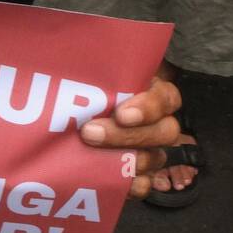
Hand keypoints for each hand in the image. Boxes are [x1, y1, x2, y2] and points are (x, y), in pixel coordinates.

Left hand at [78, 76, 181, 199]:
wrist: (67, 118)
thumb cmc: (81, 90)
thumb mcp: (89, 74)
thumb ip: (91, 71)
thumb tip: (66, 46)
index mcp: (151, 93)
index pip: (166, 98)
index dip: (148, 107)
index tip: (121, 114)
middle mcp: (156, 122)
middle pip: (163, 131)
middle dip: (128, 136)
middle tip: (89, 133)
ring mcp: (149, 149)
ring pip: (156, 157)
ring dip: (130, 161)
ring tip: (97, 159)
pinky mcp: (136, 174)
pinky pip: (146, 183)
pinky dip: (135, 186)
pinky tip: (121, 185)